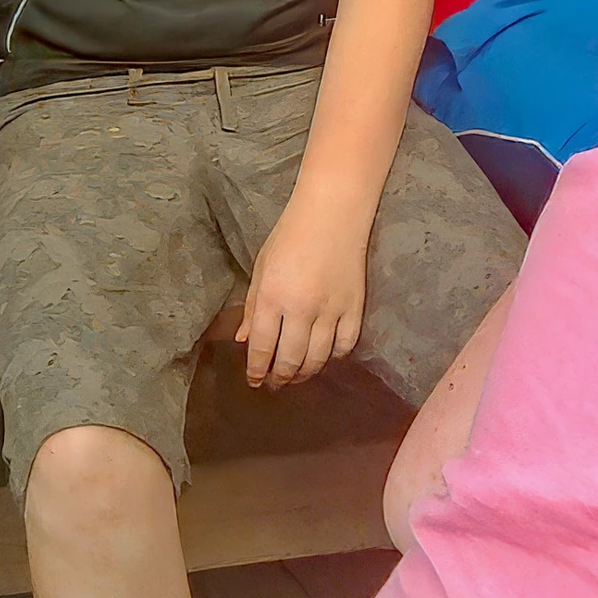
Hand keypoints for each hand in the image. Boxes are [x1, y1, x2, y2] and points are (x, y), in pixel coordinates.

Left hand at [239, 195, 367, 389]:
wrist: (332, 213)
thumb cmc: (290, 236)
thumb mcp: (262, 267)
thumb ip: (253, 306)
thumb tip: (243, 341)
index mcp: (272, 296)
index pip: (261, 347)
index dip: (256, 370)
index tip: (254, 381)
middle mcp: (300, 309)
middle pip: (289, 360)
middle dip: (279, 378)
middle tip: (275, 383)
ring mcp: (330, 311)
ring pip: (317, 359)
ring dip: (304, 373)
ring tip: (296, 375)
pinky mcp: (354, 308)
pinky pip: (344, 346)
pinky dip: (334, 357)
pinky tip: (324, 356)